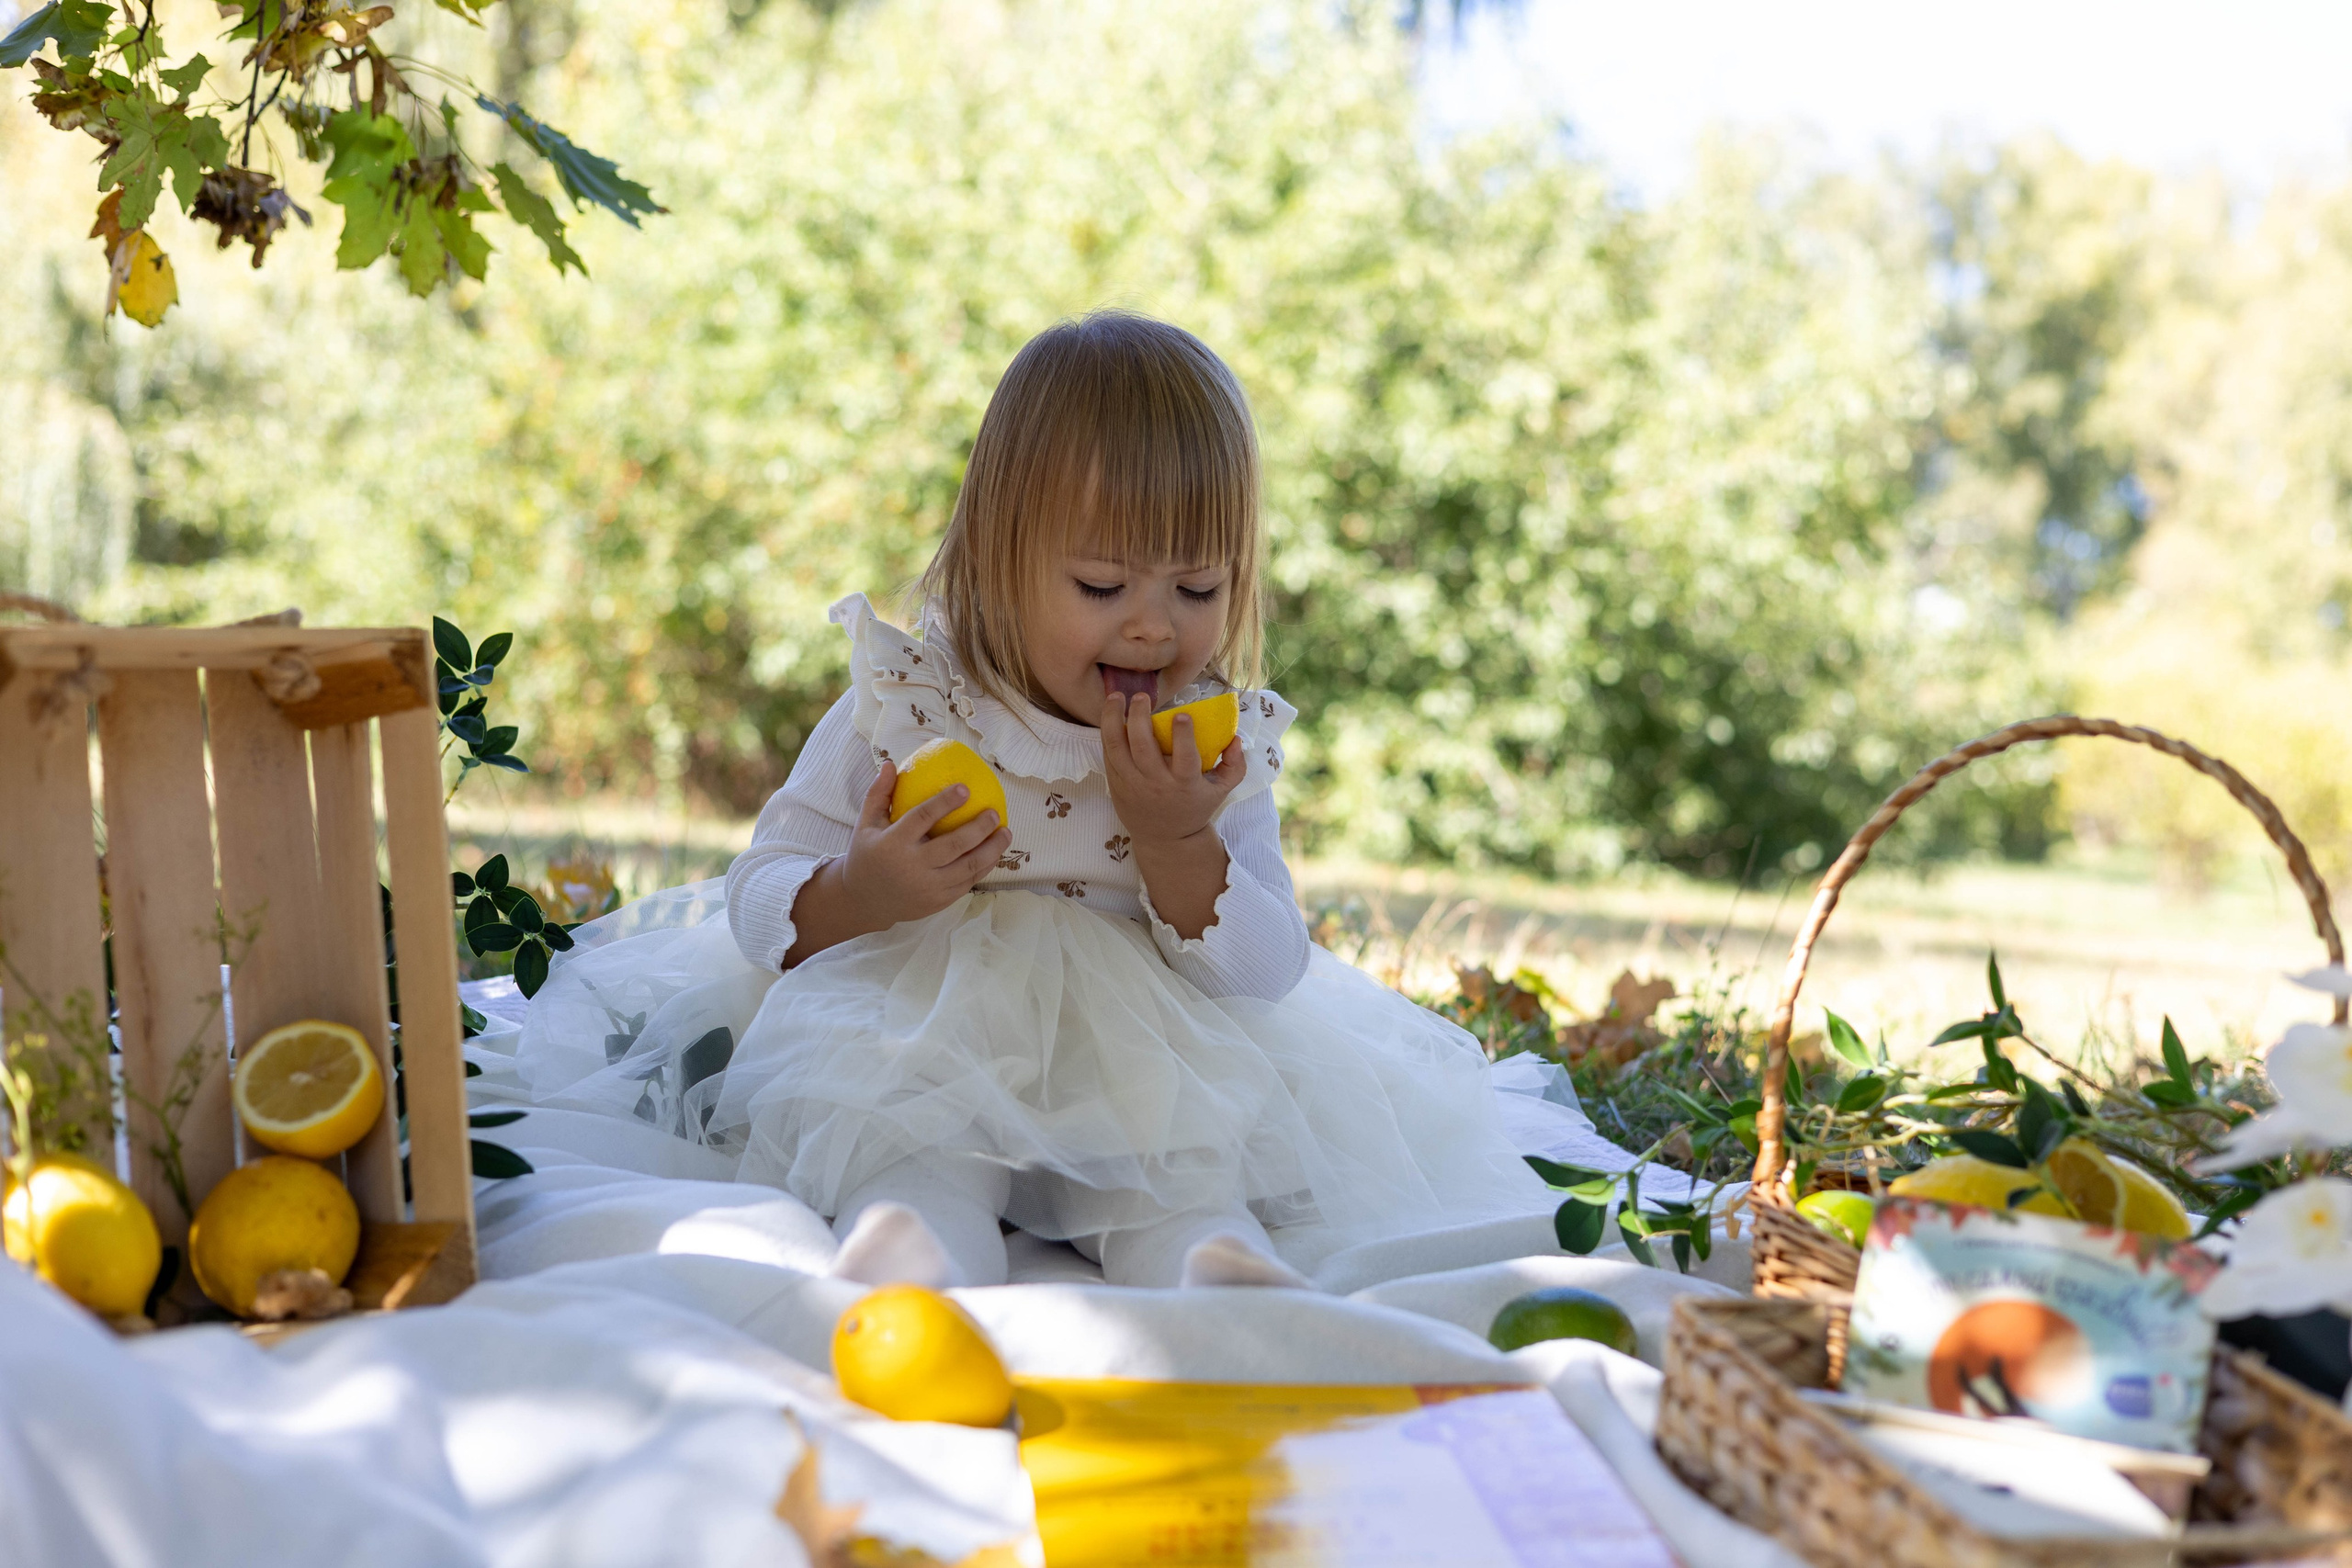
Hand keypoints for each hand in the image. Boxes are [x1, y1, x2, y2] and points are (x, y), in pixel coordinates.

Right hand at [785, 763, 1007, 964]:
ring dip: (992, 849)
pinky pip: (967, 883)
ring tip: (1006, 832)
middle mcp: (912, 867)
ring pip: (968, 867)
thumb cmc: (867, 856)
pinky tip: (994, 853)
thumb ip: (879, 794)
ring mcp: (928, 888)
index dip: (945, 802)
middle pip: (954, 845)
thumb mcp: (865, 825)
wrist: (864, 902)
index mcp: (893, 844)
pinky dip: (984, 868)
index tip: (965, 788)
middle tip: (994, 812)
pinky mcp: (938, 902)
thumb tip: (892, 764)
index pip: (923, 818)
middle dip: (979, 828)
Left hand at [1099, 691, 1244, 847]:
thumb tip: (1235, 738)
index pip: (1184, 759)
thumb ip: (1235, 765)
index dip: (1183, 736)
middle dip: (1140, 717)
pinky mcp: (1116, 785)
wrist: (1166, 840)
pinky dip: (1108, 732)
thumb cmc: (1195, 807)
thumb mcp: (1221, 791)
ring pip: (1117, 748)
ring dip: (1113, 719)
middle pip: (1143, 747)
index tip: (1181, 714)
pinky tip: (1111, 714)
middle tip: (1142, 696)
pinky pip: (1108, 755)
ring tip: (1116, 696)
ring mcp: (1132, 785)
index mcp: (1184, 785)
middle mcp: (1156, 784)